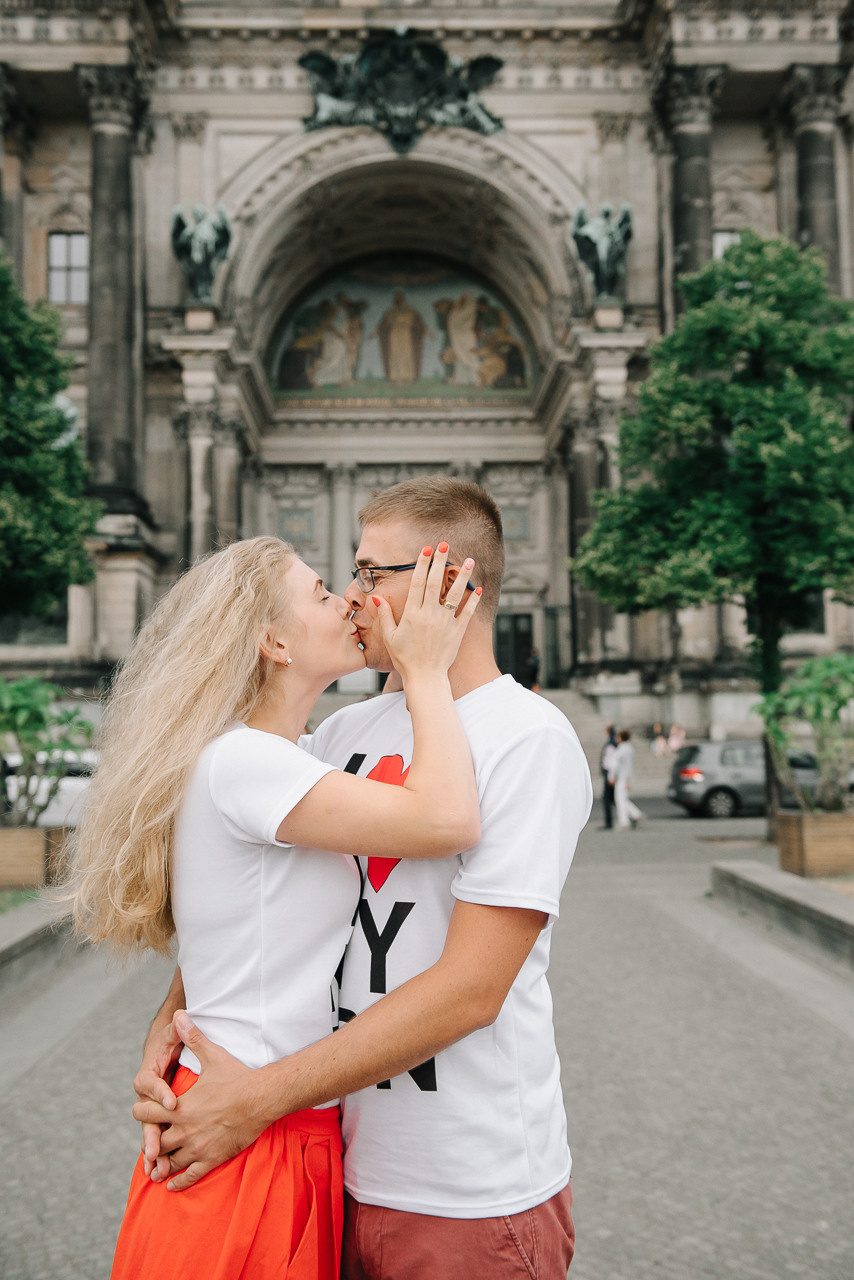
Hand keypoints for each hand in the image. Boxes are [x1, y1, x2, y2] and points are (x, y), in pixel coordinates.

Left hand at [132, 1011, 262, 1191]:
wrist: (262, 1099)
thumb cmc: (237, 1077)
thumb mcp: (213, 1055)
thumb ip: (193, 1037)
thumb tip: (180, 1015)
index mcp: (179, 1107)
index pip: (146, 1112)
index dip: (141, 1110)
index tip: (140, 1109)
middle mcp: (184, 1130)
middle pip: (155, 1140)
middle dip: (150, 1138)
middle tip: (149, 1137)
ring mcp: (197, 1147)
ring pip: (169, 1162)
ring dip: (161, 1163)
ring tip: (155, 1165)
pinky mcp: (212, 1158)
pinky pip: (189, 1176)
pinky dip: (177, 1182)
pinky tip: (171, 1184)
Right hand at [134, 1015, 182, 1179]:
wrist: (160, 1050)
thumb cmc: (169, 1044)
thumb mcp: (173, 1036)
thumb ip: (179, 1029)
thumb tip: (181, 1013)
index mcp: (148, 1074)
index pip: (150, 1084)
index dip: (160, 1093)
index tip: (173, 1101)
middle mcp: (146, 1096)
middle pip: (145, 1117)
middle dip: (151, 1132)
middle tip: (157, 1148)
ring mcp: (151, 1110)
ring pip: (149, 1132)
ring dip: (152, 1149)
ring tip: (156, 1168)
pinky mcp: (158, 1119)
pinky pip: (156, 1139)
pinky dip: (156, 1154)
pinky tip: (160, 1171)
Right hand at [375, 543, 480, 679]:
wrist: (424, 678)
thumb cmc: (405, 659)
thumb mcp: (390, 637)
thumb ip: (384, 615)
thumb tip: (376, 598)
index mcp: (412, 613)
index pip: (418, 583)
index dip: (422, 564)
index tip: (426, 550)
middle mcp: (429, 614)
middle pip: (436, 582)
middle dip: (440, 561)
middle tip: (444, 544)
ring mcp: (445, 622)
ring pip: (454, 594)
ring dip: (461, 575)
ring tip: (468, 560)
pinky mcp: (457, 632)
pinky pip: (467, 613)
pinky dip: (473, 600)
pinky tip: (478, 588)